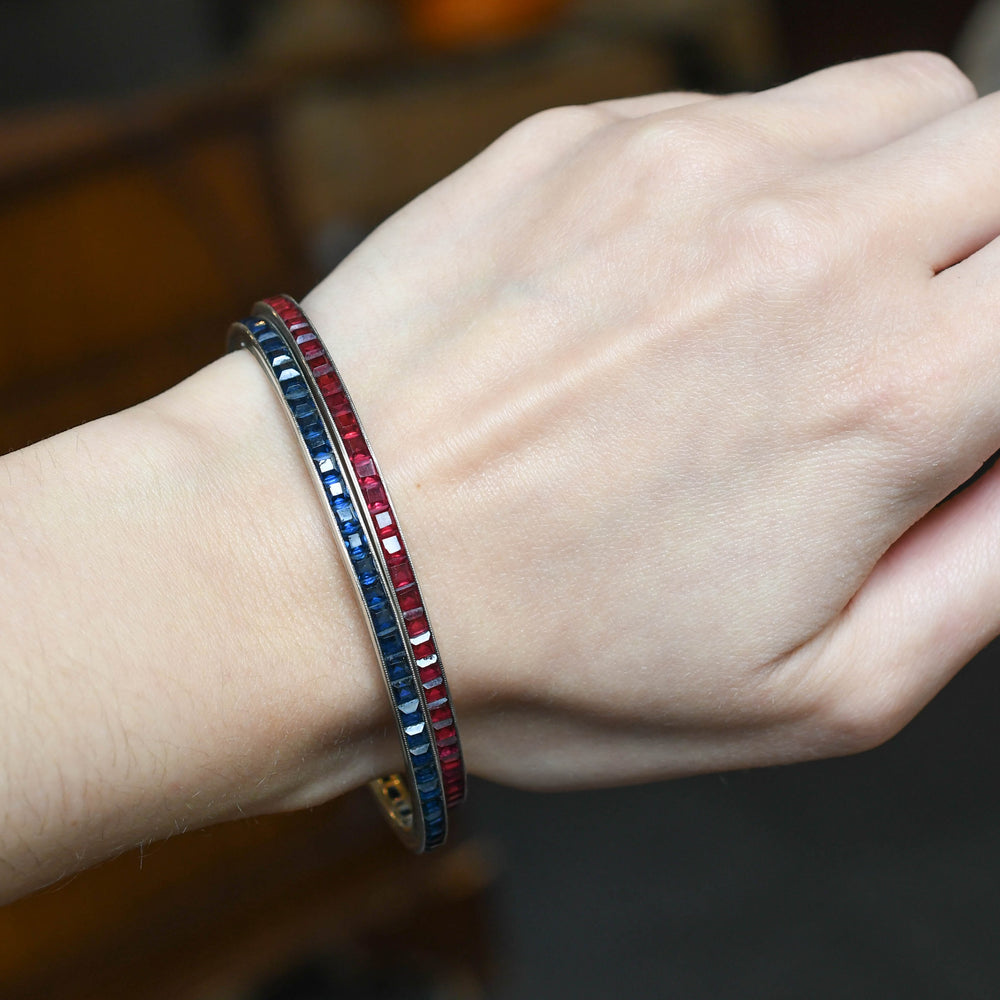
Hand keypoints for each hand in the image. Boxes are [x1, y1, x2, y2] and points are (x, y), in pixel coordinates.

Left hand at [303, 52, 999, 787]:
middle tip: (925, 332)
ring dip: (900, 188)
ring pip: (894, 103)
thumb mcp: (814, 690)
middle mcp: (799, 241)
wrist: (326, 557)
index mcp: (884, 390)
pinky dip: (759, 181)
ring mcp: (680, 164)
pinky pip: (735, 115)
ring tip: (806, 306)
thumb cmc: (545, 651)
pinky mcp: (579, 140)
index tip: (979, 376)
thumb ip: (985, 567)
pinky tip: (678, 284)